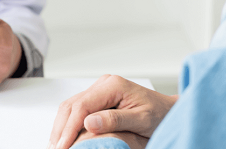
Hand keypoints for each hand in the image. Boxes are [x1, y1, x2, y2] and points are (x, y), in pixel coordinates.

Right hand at [49, 74, 177, 148]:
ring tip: (56, 145)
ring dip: (61, 126)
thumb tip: (89, 123)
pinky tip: (64, 136)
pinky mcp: (98, 98)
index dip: (70, 127)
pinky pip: (76, 109)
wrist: (169, 111)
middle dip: (61, 128)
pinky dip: (68, 124)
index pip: (82, 106)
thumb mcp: (142, 120)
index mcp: (113, 85)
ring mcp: (99, 90)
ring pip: (70, 106)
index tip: (64, 145)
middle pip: (71, 105)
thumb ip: (116, 120)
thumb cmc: (160, 115)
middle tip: (56, 148)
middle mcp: (103, 84)